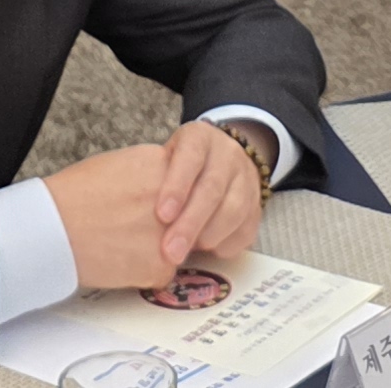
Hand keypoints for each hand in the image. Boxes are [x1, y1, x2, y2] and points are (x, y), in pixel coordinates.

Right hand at [45, 146, 176, 289]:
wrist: (52, 227)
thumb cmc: (74, 194)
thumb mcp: (120, 164)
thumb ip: (153, 174)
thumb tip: (169, 189)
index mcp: (163, 167)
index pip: (187, 186)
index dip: (171, 201)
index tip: (155, 205)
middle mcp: (176, 199)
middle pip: (188, 217)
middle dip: (172, 226)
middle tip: (134, 225)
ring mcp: (172, 235)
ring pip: (178, 247)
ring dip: (158, 248)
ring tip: (122, 239)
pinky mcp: (161, 266)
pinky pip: (162, 272)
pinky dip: (143, 270)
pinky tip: (119, 258)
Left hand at [154, 120, 268, 266]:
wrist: (222, 158)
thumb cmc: (179, 165)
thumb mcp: (165, 157)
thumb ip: (155, 178)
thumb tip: (133, 217)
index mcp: (200, 138)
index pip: (190, 158)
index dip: (177, 187)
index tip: (161, 215)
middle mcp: (228, 155)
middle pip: (212, 190)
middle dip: (190, 223)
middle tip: (170, 251)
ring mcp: (247, 180)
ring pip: (233, 210)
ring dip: (208, 236)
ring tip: (185, 254)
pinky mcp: (257, 206)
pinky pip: (246, 229)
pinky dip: (225, 244)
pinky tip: (206, 252)